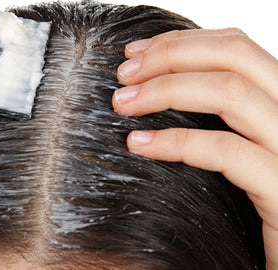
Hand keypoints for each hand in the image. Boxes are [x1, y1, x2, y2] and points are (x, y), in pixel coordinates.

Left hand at [113, 28, 277, 269]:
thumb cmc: (253, 207)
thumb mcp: (241, 150)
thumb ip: (218, 118)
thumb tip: (160, 86)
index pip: (237, 49)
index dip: (182, 42)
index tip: (135, 52)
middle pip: (236, 56)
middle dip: (170, 55)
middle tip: (123, 71)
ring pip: (231, 93)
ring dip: (165, 90)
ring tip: (122, 102)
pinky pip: (227, 152)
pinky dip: (177, 142)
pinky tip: (139, 144)